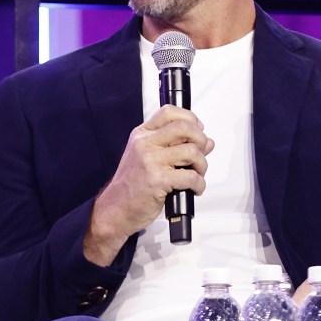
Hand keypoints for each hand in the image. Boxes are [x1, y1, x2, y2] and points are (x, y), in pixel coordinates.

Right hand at [84, 105, 214, 265]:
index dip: (190, 118)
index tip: (197, 129)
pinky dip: (199, 184)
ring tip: (196, 174)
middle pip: (184, 127)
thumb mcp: (147, 158)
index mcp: (141, 136)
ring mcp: (150, 162)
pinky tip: (193, 188)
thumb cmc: (131, 185)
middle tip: (200, 154)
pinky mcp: (157, 181)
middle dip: (201, 140)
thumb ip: (175, 147)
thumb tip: (206, 142)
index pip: (169, 112)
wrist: (114, 208)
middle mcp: (145, 144)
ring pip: (192, 151)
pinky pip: (191, 176)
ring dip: (202, 165)